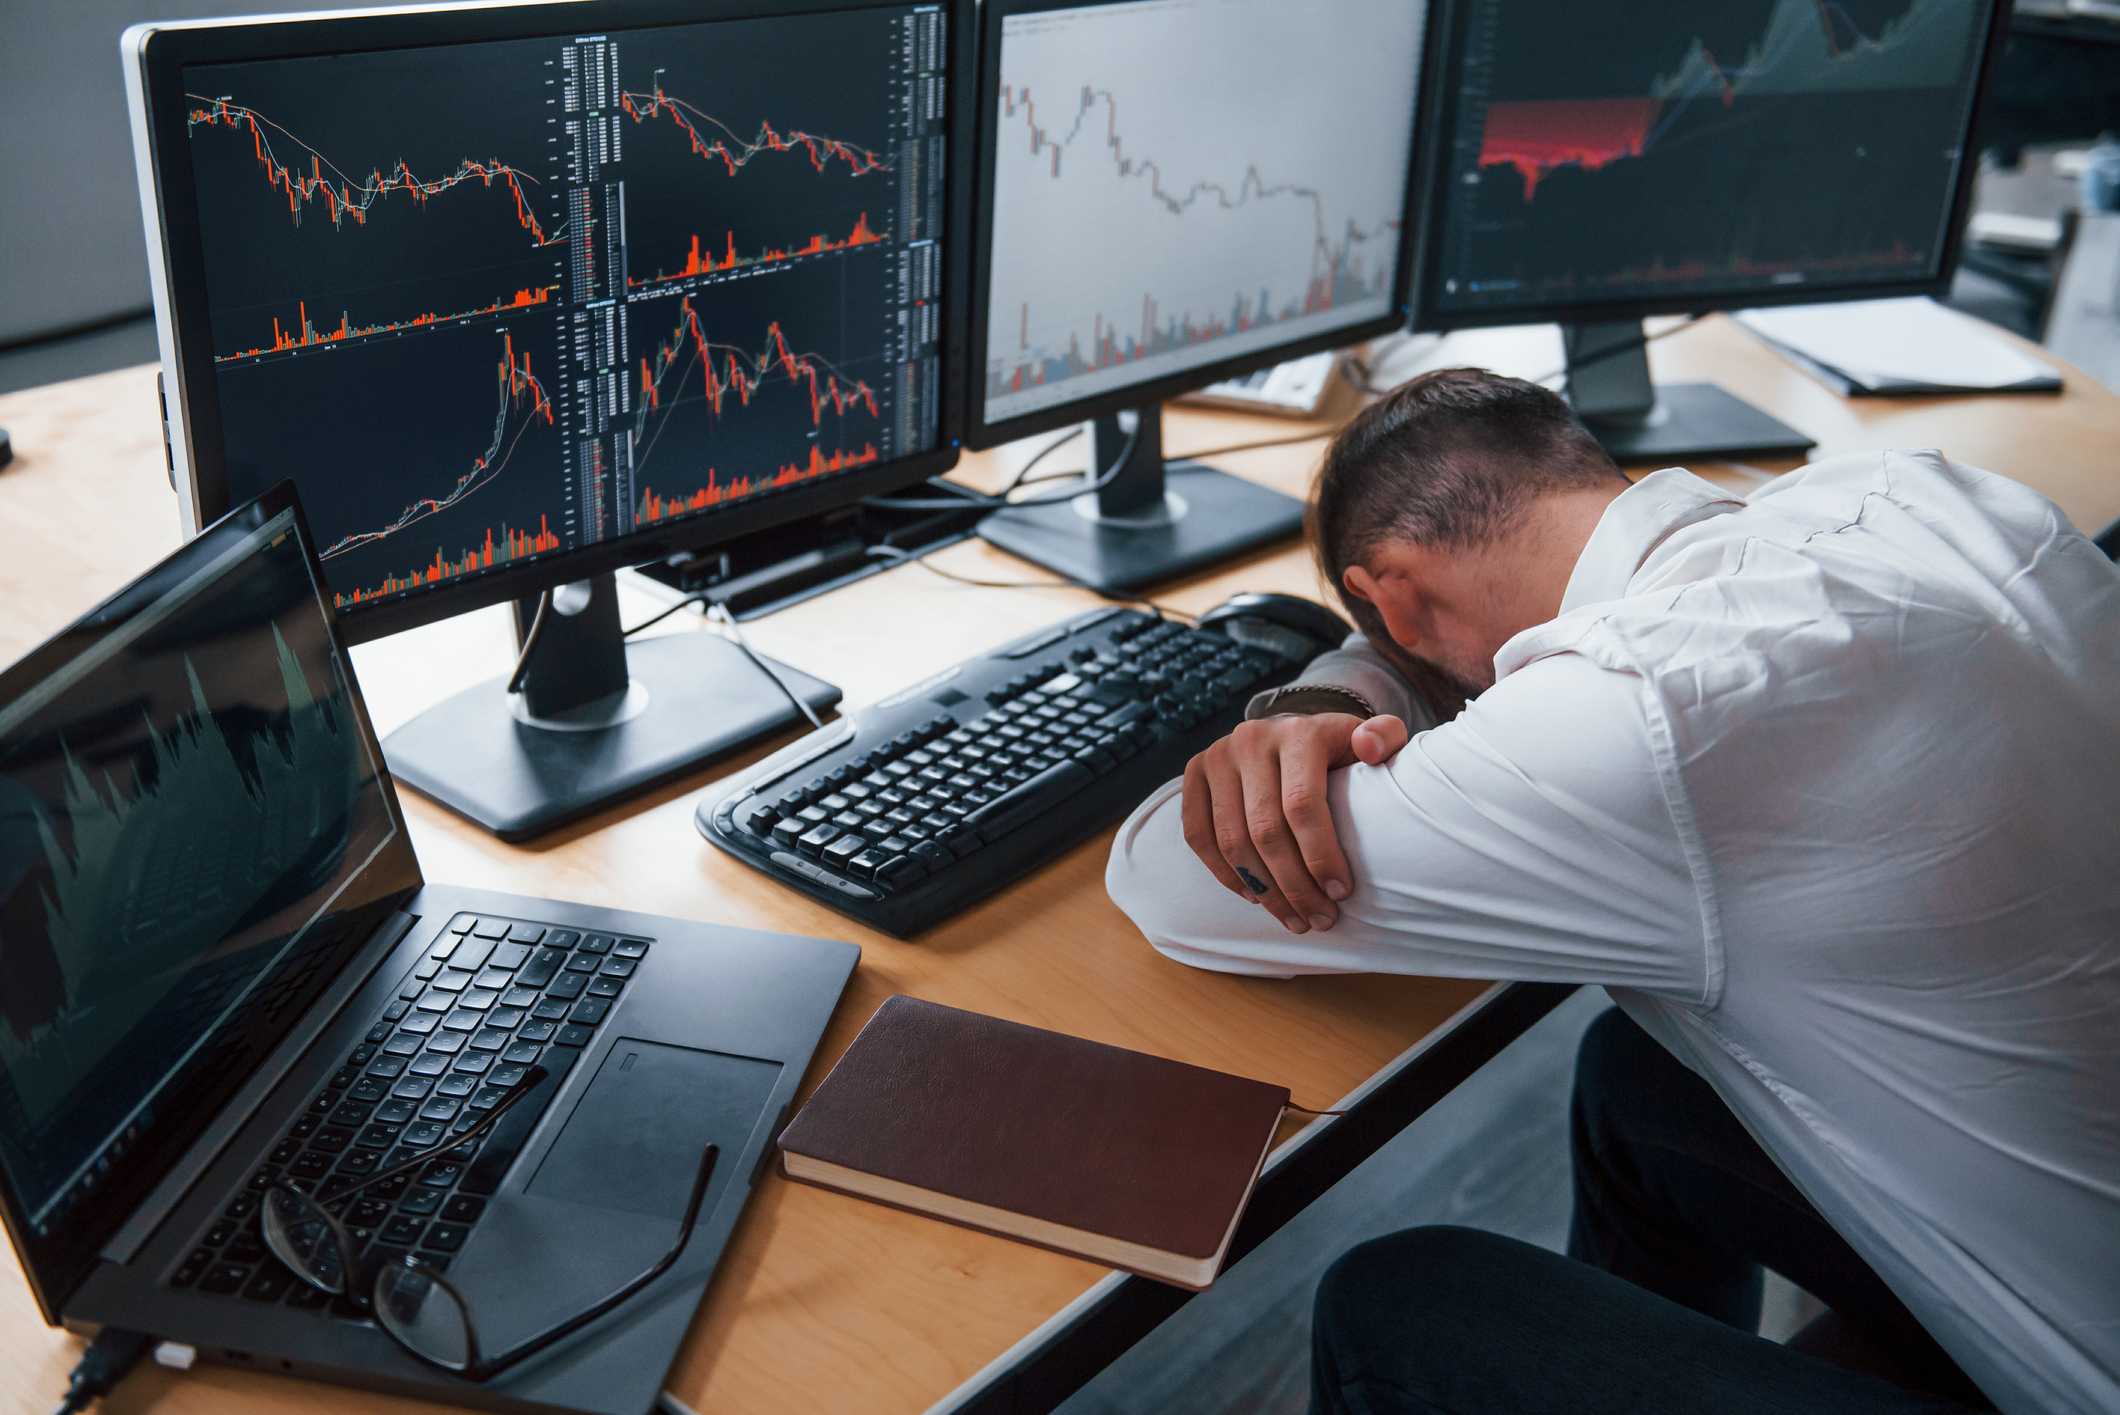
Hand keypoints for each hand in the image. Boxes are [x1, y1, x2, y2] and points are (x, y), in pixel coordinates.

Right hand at [1180, 711, 1409, 933]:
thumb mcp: (1374, 738)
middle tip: (1319, 919)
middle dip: (1295, 885)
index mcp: (1299, 732)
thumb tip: (1368, 748)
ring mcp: (1217, 756)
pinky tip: (1256, 897)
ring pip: (1232, 841)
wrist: (1291, 734)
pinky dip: (1225, 874)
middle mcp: (1251, 739)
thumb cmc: (1340, 751)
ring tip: (1293, 919)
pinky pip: (1198, 837)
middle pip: (1266, 830)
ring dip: (1263, 890)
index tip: (1341, 893)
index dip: (1320, 855)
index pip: (1302, 803)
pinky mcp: (1194, 775)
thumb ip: (1385, 737)